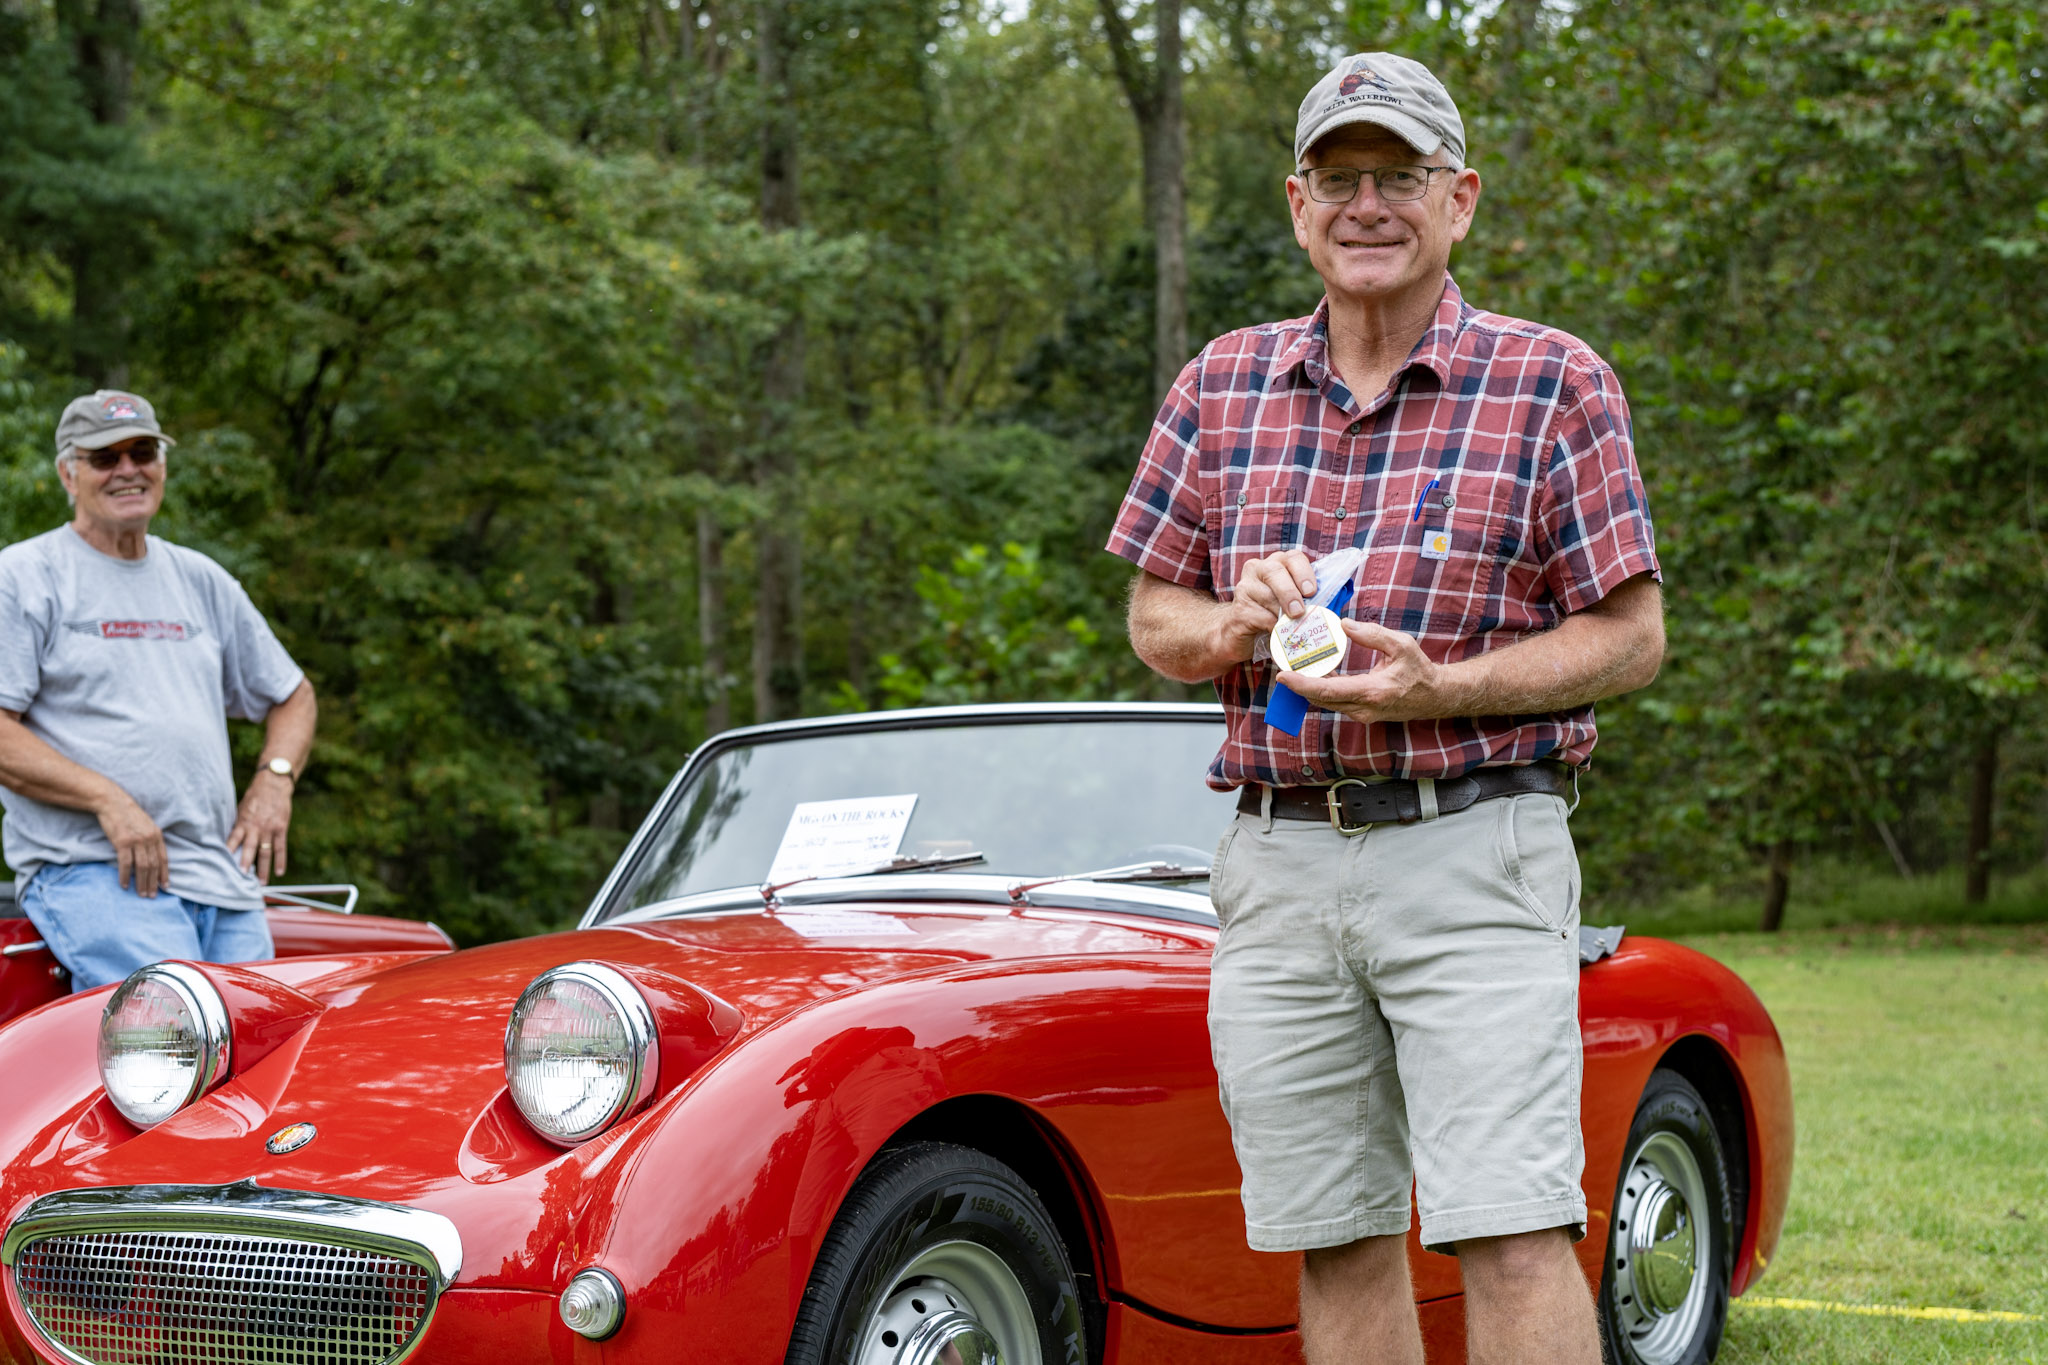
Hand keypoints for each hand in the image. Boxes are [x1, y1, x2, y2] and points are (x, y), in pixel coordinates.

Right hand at [96, 791, 167, 897]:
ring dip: (141, 883)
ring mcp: (137, 840)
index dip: (164, 874)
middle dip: (153, 883)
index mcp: (157, 835)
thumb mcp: (145, 825)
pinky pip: (126, 864)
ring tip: (141, 894)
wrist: (112, 803)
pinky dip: (125, 876)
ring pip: (142, 867)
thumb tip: (151, 856)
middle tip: (151, 896)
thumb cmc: (127, 815)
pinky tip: (124, 885)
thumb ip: (149, 839)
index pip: (163, 859)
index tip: (166, 887)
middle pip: (153, 866)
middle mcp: (149, 839)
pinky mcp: (123, 842)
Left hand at [228, 770, 292, 883]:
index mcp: (242, 822)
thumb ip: (237, 825)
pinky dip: (280, 861)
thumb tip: (229, 840)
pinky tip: (279, 872)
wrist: (273, 784)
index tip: (222, 863)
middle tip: (241, 877)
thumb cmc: (254, 797)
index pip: (233, 839)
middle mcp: (255, 827)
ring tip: (261, 882)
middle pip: (249, 848)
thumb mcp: (241, 808)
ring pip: (265, 852)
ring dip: (263, 868)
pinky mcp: (281, 828)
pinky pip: (280, 847)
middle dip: (245, 863)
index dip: (228, 851)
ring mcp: (269, 829)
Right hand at [1220, 550, 1318, 658]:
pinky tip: (1277, 632)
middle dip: (1290, 591)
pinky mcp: (1238, 610)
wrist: (1241, 633)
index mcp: (1277, 563)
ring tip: (1292, 626)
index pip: (1293, 558)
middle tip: (1300, 610)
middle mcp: (1258, 569)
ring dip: (1282, 613)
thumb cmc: (1273, 614)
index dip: (1304, 573)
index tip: (1311, 591)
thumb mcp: (1292, 602)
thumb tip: (1336, 601)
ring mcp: (1245, 588)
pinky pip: (1259, 616)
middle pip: (1275, 571)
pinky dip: (1271, 626)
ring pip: (1267, 596)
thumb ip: (1309, 598)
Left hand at [1279, 620, 1455, 723]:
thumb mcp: (1401, 645)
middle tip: (1282, 662)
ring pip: (1324, 701)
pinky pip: (1333, 701)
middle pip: (1319, 698)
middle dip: (1298, 682)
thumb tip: (1343, 624)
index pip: (1327, 691)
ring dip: (1308, 685)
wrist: (1434, 697)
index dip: (1301, 684)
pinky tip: (1313, 671)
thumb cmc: (1419, 671)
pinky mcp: (1360, 713)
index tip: (1282, 675)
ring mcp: (1361, 714)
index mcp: (1372, 692)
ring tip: (1294, 664)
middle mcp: (1363, 708)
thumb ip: (1372, 634)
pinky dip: (1320, 688)